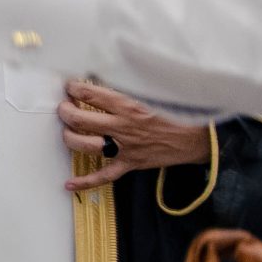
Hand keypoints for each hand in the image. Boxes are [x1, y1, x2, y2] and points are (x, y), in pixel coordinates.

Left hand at [60, 80, 208, 191]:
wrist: (198, 137)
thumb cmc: (178, 112)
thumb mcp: (154, 93)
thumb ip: (129, 87)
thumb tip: (107, 77)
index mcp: (129, 105)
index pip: (92, 94)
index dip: (75, 89)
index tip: (70, 86)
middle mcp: (124, 127)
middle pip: (81, 120)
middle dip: (66, 112)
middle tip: (63, 107)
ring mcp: (125, 148)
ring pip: (86, 145)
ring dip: (69, 138)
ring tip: (65, 131)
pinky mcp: (130, 164)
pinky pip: (104, 176)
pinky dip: (85, 182)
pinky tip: (69, 184)